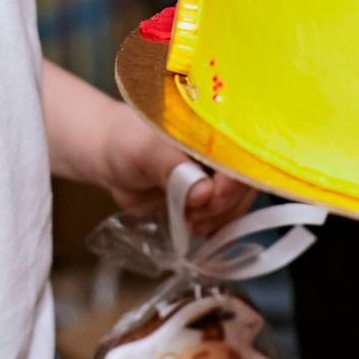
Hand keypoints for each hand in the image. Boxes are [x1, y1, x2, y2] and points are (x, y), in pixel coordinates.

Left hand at [92, 102, 253, 235]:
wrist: (111, 156)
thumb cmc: (126, 143)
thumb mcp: (143, 151)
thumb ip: (170, 166)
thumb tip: (203, 192)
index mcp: (210, 124)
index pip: (240, 152)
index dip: (230, 181)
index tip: (208, 200)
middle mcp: (222, 145)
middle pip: (246, 179)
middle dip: (224, 205)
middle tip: (195, 218)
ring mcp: (220, 170)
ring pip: (242, 198)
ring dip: (224, 219)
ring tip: (194, 226)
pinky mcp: (213, 192)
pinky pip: (231, 211)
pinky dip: (223, 227)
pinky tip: (208, 235)